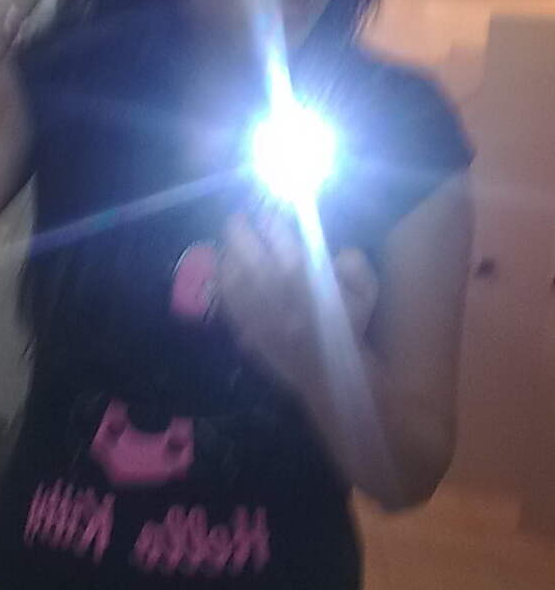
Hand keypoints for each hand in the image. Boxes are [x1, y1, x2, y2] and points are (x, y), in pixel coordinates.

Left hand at [215, 213, 378, 395]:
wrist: (333, 377)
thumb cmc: (351, 331)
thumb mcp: (367, 292)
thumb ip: (354, 264)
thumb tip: (335, 251)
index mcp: (304, 275)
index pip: (279, 236)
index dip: (270, 220)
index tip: (267, 213)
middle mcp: (274, 288)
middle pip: (246, 248)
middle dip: (239, 228)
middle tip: (237, 218)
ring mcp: (256, 308)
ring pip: (230, 272)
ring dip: (227, 253)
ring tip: (228, 243)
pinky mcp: (246, 327)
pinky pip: (227, 300)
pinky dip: (222, 283)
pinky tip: (223, 274)